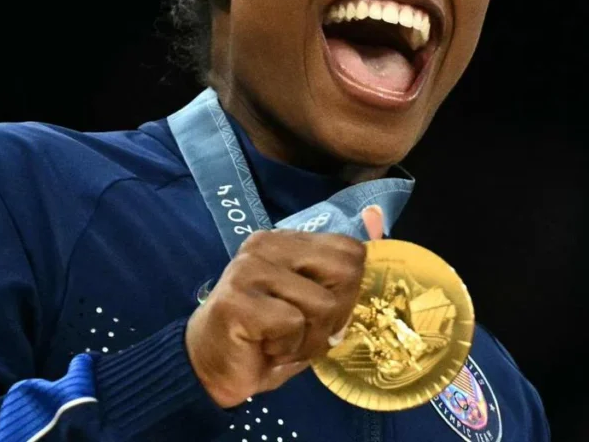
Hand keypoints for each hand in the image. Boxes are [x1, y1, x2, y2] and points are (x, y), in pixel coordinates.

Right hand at [186, 206, 384, 407]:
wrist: (210, 369)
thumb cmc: (266, 338)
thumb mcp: (311, 304)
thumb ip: (341, 272)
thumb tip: (378, 219)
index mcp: (285, 240)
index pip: (350, 250)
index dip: (348, 291)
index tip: (321, 313)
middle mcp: (265, 245)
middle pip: (345, 273)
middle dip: (335, 315)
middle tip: (303, 330)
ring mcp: (248, 270)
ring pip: (323, 304)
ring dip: (309, 339)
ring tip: (281, 342)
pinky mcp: (238, 300)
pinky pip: (293, 324)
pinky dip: (287, 347)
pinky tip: (265, 348)